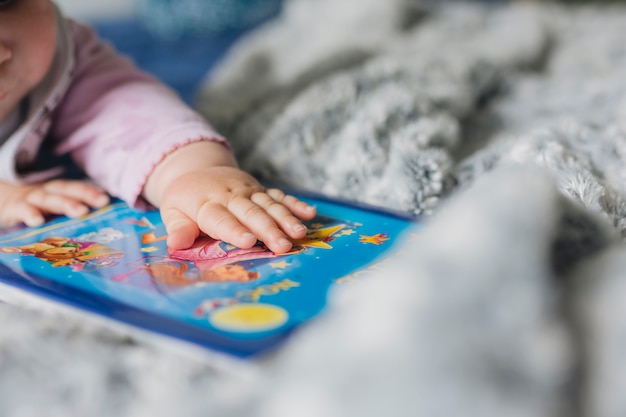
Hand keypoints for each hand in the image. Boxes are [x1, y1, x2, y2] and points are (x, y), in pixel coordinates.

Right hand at [0, 179, 109, 226]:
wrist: (0, 203)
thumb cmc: (34, 210)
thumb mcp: (52, 211)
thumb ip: (72, 217)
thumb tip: (102, 227)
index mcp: (57, 192)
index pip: (76, 188)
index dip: (91, 191)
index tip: (107, 199)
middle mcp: (45, 192)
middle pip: (65, 190)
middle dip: (84, 194)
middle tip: (101, 201)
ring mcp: (29, 200)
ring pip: (47, 198)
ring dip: (64, 203)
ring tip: (80, 211)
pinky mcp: (12, 209)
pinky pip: (21, 210)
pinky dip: (29, 213)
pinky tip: (38, 221)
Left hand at [144, 142, 316, 253]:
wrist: (197, 168)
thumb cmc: (185, 199)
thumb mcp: (173, 211)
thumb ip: (178, 228)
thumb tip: (176, 245)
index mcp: (206, 203)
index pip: (222, 219)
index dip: (235, 230)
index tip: (248, 241)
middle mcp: (231, 195)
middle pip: (251, 213)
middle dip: (268, 229)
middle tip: (283, 246)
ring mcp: (249, 190)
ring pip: (269, 205)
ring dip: (286, 219)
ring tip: (299, 234)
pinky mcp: (261, 189)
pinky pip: (280, 196)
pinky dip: (295, 204)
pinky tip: (310, 214)